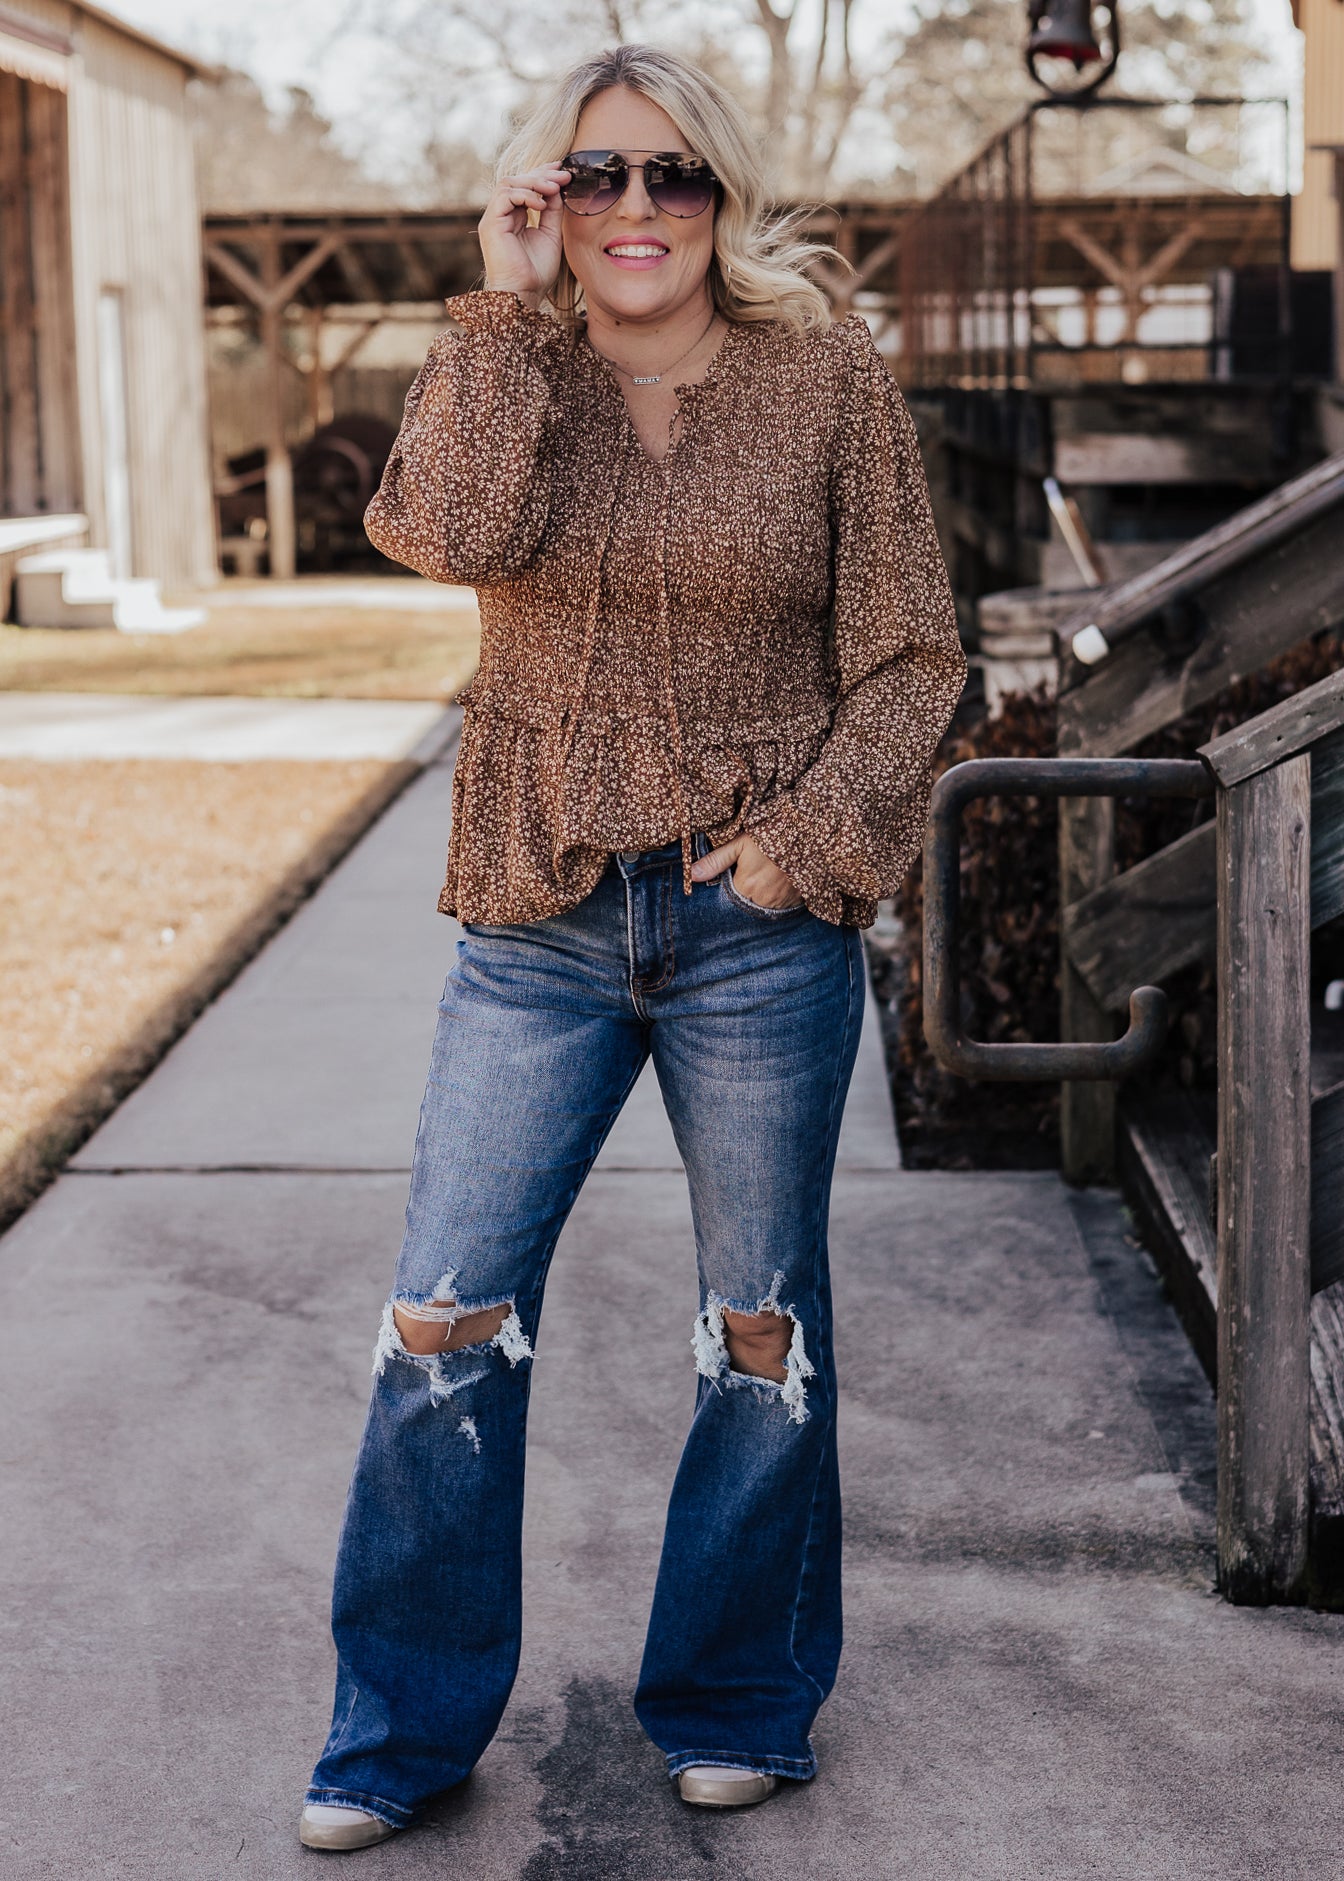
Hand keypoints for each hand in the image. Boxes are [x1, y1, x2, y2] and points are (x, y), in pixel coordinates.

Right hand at [477, 164, 570, 310]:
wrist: (524, 294)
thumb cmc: (536, 273)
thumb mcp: (550, 235)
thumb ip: (552, 212)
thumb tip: (558, 188)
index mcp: (513, 218)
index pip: (525, 187)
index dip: (542, 175)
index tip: (563, 171)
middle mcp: (501, 215)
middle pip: (516, 180)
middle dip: (541, 174)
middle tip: (563, 175)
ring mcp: (493, 219)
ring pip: (509, 183)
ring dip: (534, 182)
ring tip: (554, 188)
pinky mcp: (490, 224)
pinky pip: (505, 196)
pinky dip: (524, 196)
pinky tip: (541, 205)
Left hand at [690, 835, 803, 909]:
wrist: (810, 836)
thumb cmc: (773, 835)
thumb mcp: (741, 843)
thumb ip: (716, 861)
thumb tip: (691, 874)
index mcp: (745, 886)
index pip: (729, 895)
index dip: (733, 882)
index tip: (739, 871)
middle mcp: (762, 900)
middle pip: (746, 901)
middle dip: (747, 890)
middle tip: (756, 871)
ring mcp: (781, 904)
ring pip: (763, 905)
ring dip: (762, 894)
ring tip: (768, 875)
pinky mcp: (796, 903)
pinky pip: (781, 906)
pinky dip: (777, 897)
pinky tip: (780, 881)